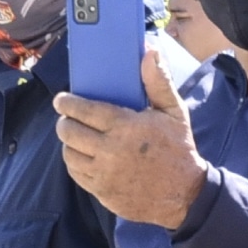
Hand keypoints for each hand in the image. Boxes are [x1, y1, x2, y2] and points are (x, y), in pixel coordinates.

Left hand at [53, 49, 206, 228]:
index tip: (62, 99)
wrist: (186, 195)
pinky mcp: (102, 192)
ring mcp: (104, 174)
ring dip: (68, 143)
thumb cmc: (179, 149)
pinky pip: (77, 174)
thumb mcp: (174, 112)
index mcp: (124, 127)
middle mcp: (110, 151)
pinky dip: (75, 163)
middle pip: (69, 132)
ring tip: (75, 136)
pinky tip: (82, 156)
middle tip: (67, 118)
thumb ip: (159, 82)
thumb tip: (150, 52)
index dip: (67, 103)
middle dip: (64, 122)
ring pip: (69, 154)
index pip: (83, 110)